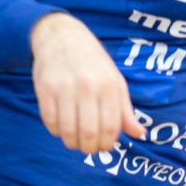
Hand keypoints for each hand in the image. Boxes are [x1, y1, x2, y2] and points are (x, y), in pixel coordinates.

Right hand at [30, 12, 144, 155]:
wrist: (62, 36)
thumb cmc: (94, 62)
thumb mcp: (116, 80)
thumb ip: (125, 109)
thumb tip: (140, 133)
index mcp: (110, 84)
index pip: (112, 125)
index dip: (108, 143)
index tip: (104, 148)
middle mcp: (88, 86)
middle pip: (89, 131)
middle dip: (89, 148)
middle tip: (89, 149)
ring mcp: (65, 88)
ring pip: (67, 130)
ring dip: (71, 143)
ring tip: (75, 142)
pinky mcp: (45, 89)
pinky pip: (50, 121)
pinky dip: (56, 131)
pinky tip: (61, 128)